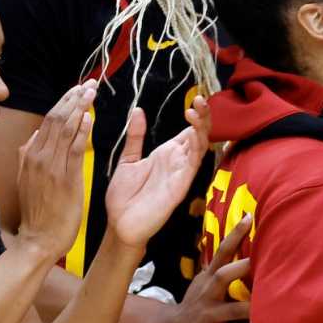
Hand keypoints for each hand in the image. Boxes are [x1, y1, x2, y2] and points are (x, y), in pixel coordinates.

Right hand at [14, 81, 96, 258]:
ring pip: (63, 129)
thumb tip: (36, 138)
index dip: (65, 102)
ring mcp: (49, 166)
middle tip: (90, 83)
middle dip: (74, 98)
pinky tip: (88, 117)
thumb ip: (33, 157)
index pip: (49, 120)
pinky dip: (79, 131)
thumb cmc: (39, 212)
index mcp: (30, 154)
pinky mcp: (64, 178)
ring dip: (79, 107)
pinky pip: (72, 149)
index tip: (78, 89)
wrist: (38, 239)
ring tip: (91, 91)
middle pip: (56, 118)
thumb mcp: (30, 179)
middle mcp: (37, 156)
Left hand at [105, 97, 210, 249]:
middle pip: (198, 135)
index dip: (195, 115)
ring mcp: (182, 173)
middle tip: (200, 99)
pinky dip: (196, 147)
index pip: (188, 131)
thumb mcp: (128, 159)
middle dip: (203, 117)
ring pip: (200, 146)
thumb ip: (136, 136)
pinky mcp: (181, 185)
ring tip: (197, 108)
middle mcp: (178, 162)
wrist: (119, 224)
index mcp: (167, 155)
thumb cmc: (123, 197)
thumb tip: (139, 111)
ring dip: (202, 127)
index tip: (194, 99)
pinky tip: (193, 133)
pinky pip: (194, 163)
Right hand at [159, 215, 252, 322]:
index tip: (249, 217)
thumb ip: (219, 267)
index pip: (221, 251)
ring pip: (233, 309)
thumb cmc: (195, 303)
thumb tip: (235, 243)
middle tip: (261, 262)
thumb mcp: (203, 282)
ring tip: (273, 306)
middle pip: (223, 275)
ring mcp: (210, 315)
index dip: (234, 234)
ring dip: (251, 308)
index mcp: (209, 278)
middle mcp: (209, 293)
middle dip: (241, 268)